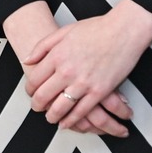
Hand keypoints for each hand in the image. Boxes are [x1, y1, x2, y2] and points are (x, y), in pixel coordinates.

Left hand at [23, 0, 151, 136]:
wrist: (124, 30)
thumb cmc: (96, 28)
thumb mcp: (64, 31)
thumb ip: (43, 46)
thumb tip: (27, 60)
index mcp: (57, 55)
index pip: (34, 79)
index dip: (29, 89)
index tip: (31, 92)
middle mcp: (67, 71)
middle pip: (43, 96)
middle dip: (37, 105)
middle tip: (37, 108)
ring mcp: (83, 83)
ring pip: (60, 108)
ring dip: (52, 116)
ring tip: (50, 118)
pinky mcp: (99, 91)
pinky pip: (81, 112)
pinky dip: (71, 120)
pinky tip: (66, 123)